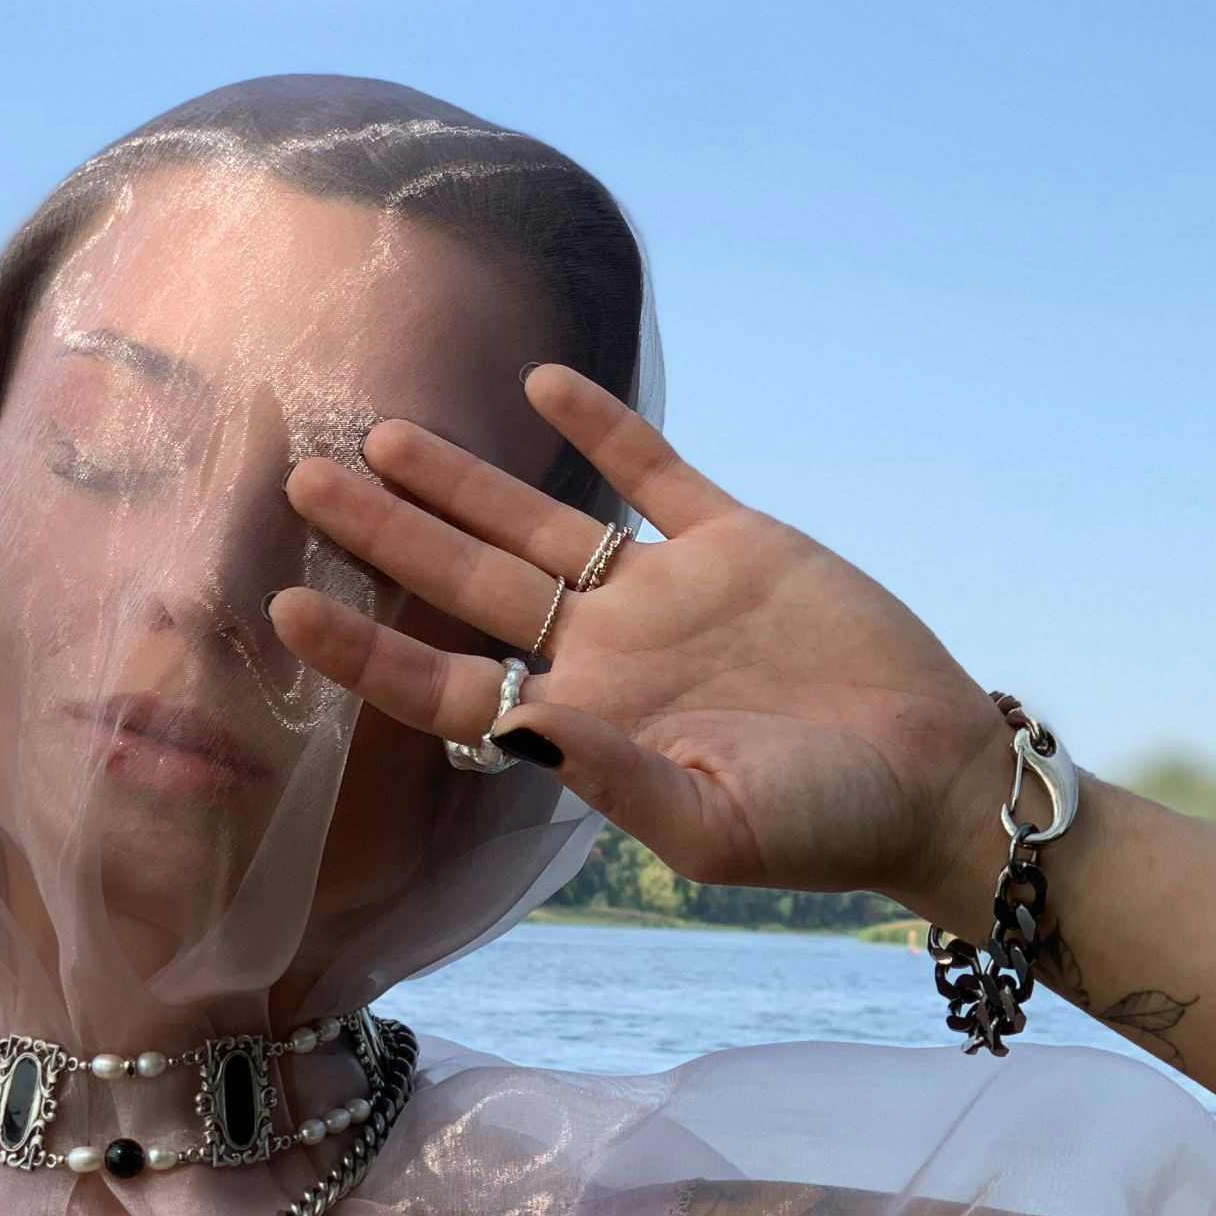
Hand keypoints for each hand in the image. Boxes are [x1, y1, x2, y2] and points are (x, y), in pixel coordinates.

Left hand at [269, 364, 1011, 912]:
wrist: (932, 779)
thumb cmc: (821, 829)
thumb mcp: (711, 826)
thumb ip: (609, 778)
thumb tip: (514, 726)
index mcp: (584, 729)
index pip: (447, 683)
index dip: (365, 649)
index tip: (283, 609)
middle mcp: (606, 657)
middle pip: (467, 584)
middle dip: (385, 534)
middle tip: (301, 481)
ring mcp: (665, 594)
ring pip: (538, 523)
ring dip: (460, 480)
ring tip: (380, 432)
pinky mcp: (735, 543)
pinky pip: (654, 473)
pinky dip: (602, 427)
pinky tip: (539, 386)